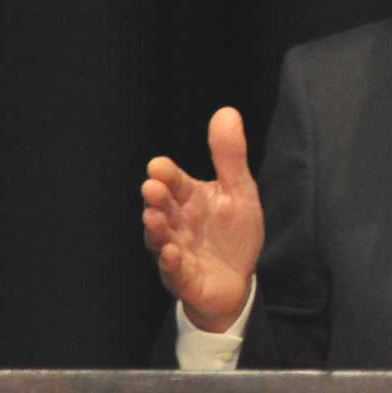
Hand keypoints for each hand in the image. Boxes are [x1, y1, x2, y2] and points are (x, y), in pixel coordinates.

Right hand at [142, 107, 264, 331]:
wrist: (236, 281)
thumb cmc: (233, 234)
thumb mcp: (239, 192)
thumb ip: (230, 157)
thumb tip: (227, 111)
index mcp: (190, 198)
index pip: (175, 182)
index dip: (167, 175)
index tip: (158, 166)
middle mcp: (177, 222)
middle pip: (162, 207)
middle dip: (156, 198)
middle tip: (152, 188)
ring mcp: (176, 250)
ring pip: (160, 238)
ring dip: (156, 229)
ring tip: (153, 218)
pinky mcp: (182, 277)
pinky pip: (173, 270)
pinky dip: (170, 262)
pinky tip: (171, 253)